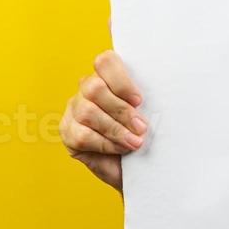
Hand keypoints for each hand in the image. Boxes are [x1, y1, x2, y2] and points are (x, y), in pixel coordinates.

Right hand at [59, 48, 147, 191]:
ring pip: (87, 112)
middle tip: (141, 127)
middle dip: (121, 110)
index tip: (139, 101)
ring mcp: (74, 109)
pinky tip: (120, 149)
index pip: (105, 61)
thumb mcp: (150, 110)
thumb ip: (147, 97)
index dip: (121, 80)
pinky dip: (105, 143)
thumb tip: (161, 88)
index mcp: (108, 75)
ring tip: (134, 142)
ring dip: (115, 129)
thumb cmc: (144, 132)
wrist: (137, 167)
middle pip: (94, 88)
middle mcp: (87, 88)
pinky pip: (82, 135)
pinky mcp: (68, 132)